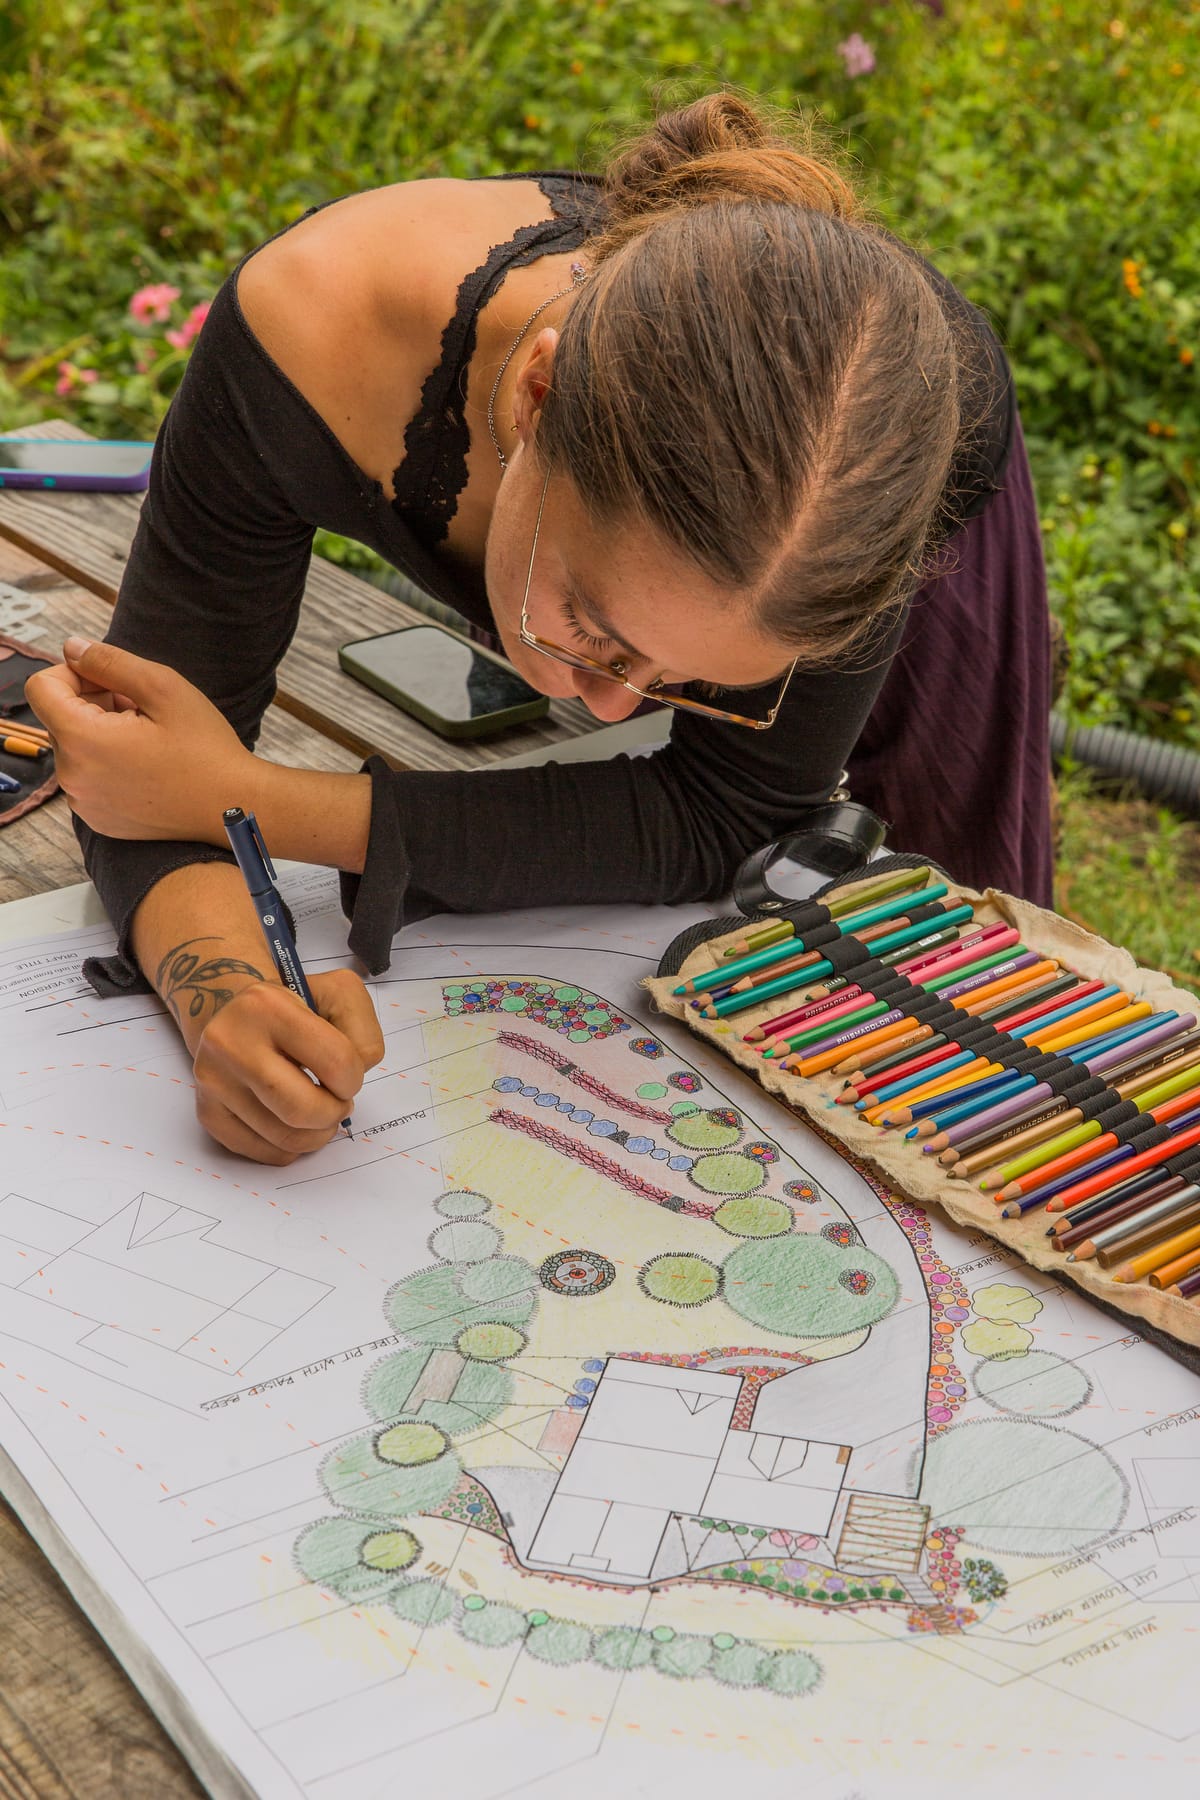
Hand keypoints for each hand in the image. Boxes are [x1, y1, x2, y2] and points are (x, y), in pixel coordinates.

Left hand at [25, 636, 253, 841]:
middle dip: (93, 704)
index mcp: (83, 741)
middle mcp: (73, 776)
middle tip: (142, 712)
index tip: (112, 682)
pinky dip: (108, 765)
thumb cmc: (205, 750)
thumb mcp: (163, 688)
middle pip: (59, 718)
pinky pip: (88, 778)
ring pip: (75, 748)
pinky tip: (146, 766)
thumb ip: (110, 662)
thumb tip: (72, 648)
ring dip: (101, 734)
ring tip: (148, 740)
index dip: (74, 673)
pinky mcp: (98, 818)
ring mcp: (84, 802)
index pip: (42, 688)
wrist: (234, 807)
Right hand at [192, 969, 384, 1164]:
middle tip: (337, 1101)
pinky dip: (291, 1147)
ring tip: (320, 1112)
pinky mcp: (207, 1111)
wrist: (240, 1012)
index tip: (347, 1075)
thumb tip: (350, 1082)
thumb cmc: (296, 1007)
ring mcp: (213, 1080)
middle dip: (334, 1113)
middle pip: (303, 1110)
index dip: (353, 1078)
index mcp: (267, 1006)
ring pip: (284, 1138)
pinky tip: (294, 1123)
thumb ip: (363, 1033)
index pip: (335, 1062)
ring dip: (317, 1134)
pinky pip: (262, 1152)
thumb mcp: (339, 994)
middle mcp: (230, 1042)